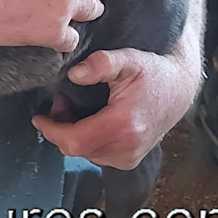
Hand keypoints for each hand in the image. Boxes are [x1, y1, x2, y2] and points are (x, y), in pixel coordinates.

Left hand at [31, 0, 204, 169]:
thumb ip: (100, 63)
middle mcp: (127, 148)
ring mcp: (129, 157)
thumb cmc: (154, 72)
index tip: (38, 116)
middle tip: (59, 101)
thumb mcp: (128, 59)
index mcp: (123, 126)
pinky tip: (87, 119)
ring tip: (72, 106)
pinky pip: (97, 154)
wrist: (180, 88)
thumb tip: (74, 75)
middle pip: (76, 149)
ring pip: (85, 153)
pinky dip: (85, 139)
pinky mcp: (130, 158)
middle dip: (59, 128)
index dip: (51, 130)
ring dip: (72, 133)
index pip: (74, 141)